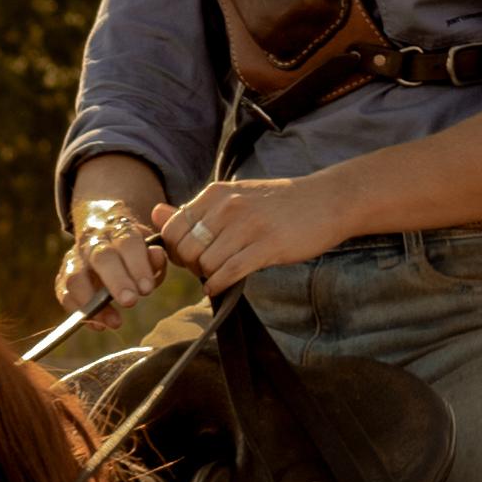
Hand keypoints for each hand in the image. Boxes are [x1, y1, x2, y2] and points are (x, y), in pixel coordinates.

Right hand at [55, 195, 177, 318]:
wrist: (103, 234)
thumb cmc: (133, 250)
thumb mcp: (149, 249)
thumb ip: (155, 256)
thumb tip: (157, 257)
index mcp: (118, 230)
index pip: (127, 243)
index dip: (137, 265)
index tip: (147, 289)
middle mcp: (93, 241)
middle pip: (101, 258)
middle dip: (116, 281)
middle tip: (130, 302)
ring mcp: (75, 259)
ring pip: (76, 277)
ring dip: (93, 302)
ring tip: (114, 322)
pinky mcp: (63, 278)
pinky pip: (65, 295)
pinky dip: (80, 312)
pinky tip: (99, 325)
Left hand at [157, 172, 354, 294]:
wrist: (325, 201)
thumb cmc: (276, 204)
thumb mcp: (233, 198)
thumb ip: (194, 210)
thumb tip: (155, 213)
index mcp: (216, 194)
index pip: (172, 229)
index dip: (174, 250)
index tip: (189, 257)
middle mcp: (228, 207)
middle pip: (186, 250)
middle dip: (190, 267)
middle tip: (205, 269)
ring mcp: (248, 226)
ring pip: (206, 264)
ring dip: (208, 277)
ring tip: (220, 274)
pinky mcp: (267, 246)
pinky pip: (229, 273)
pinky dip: (219, 285)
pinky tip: (221, 287)